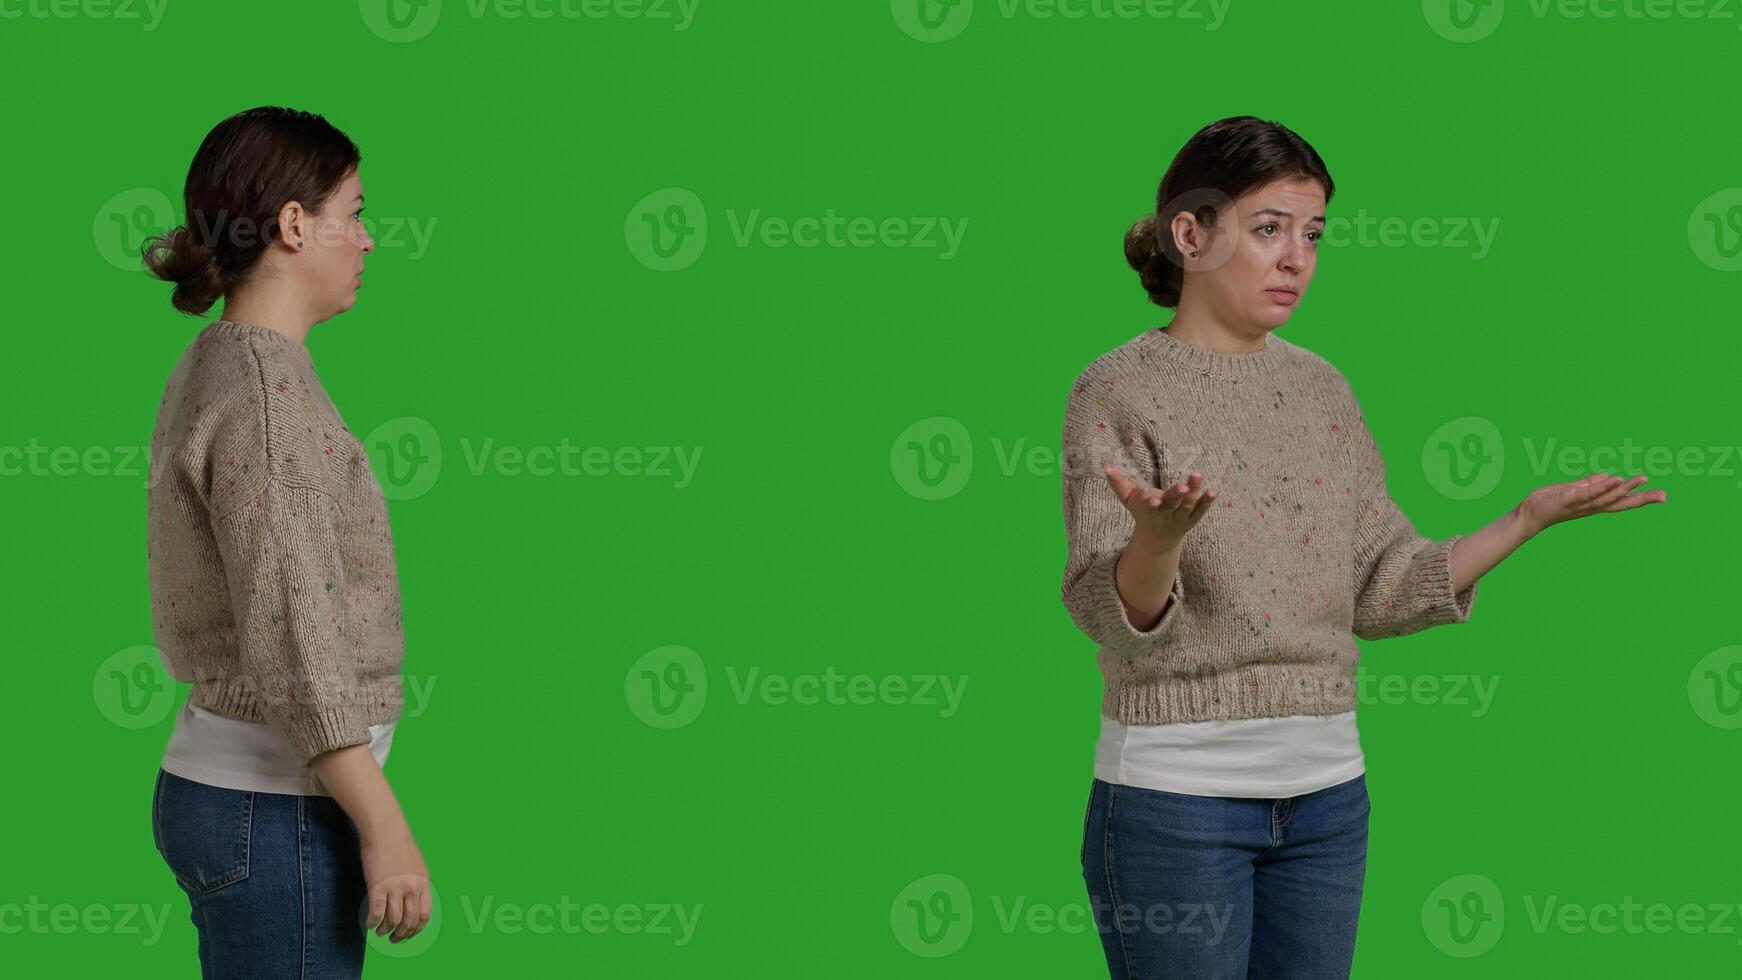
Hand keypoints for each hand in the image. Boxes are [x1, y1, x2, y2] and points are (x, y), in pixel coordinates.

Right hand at [360, 826, 431, 943]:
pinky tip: (369, 924)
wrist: (385, 828)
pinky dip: (372, 923)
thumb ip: (416, 882)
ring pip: (393, 921)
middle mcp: (412, 887)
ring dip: (385, 931)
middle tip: (393, 939)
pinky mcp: (377, 886)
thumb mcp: (416, 864)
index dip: (416, 930)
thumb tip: (411, 900)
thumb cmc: (398, 843)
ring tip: (379, 932)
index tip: (408, 934)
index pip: (425, 916)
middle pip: (410, 922)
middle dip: (401, 935)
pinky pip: (376, 913)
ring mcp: (395, 887)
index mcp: (424, 883)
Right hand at [1102, 464, 1215, 545]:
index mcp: (1148, 509)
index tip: (1153, 499)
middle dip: (1177, 495)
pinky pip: (1200, 510)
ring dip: (1194, 492)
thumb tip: (1104, 465)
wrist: (1157, 540)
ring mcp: (1179, 518)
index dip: (1151, 502)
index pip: (1149, 505)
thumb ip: (1117, 482)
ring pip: (1187, 505)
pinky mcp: (1192, 519)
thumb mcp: (1127, 499)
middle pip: (1171, 504)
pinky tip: (1212, 492)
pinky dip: (1206, 502)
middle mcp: (1164, 514)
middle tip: (1184, 486)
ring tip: (1197, 476)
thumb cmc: (1141, 511)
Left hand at [1514, 472, 1665, 534]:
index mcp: (1595, 504)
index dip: (1640, 497)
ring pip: (1608, 497)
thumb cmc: (1551, 502)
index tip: (1662, 495)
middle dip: (1643, 499)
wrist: (1529, 514)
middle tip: (1664, 496)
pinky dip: (1603, 486)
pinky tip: (1615, 479)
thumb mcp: (1573, 491)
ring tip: (1643, 478)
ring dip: (1626, 487)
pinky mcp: (1570, 499)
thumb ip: (1589, 484)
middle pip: (1622, 503)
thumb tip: (1607, 476)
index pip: (1621, 500)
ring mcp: (1582, 504)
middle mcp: (1592, 507)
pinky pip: (1589, 492)